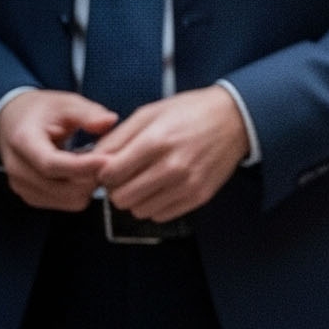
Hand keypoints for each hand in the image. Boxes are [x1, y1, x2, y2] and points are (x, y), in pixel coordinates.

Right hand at [0, 90, 116, 210]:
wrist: (15, 123)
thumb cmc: (45, 111)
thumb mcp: (67, 103)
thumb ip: (88, 113)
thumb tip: (110, 121)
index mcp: (23, 141)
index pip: (51, 164)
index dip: (81, 166)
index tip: (108, 160)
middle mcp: (18, 169)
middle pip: (61, 187)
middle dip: (92, 177)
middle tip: (113, 159)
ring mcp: (22, 186)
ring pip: (68, 200)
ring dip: (89, 186)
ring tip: (99, 163)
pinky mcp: (32, 196)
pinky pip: (66, 204)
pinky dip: (82, 192)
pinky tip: (87, 172)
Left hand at [95, 86, 249, 222]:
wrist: (236, 119)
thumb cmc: (190, 112)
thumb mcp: (150, 113)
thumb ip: (118, 137)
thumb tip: (91, 160)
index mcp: (156, 141)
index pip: (109, 174)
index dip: (103, 172)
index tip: (110, 166)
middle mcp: (172, 166)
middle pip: (121, 198)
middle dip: (118, 188)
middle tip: (127, 175)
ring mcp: (187, 184)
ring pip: (138, 211)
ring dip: (136, 198)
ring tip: (146, 180)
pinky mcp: (199, 196)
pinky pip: (160, 216)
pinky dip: (155, 205)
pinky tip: (162, 187)